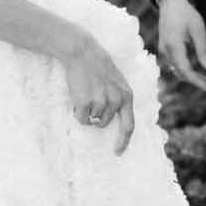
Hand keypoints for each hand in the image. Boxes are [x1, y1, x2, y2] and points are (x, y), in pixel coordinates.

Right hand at [63, 34, 134, 153]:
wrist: (83, 53)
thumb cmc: (98, 67)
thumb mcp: (117, 82)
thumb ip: (119, 100)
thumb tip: (109, 121)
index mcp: (127, 96)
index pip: (128, 125)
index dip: (123, 141)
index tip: (118, 152)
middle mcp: (116, 101)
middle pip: (104, 123)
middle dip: (96, 115)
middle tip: (90, 96)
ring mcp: (101, 103)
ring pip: (92, 121)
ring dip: (86, 112)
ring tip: (85, 93)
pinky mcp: (86, 103)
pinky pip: (81, 118)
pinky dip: (77, 111)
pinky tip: (77, 95)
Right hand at [158, 0, 205, 88]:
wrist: (171, 4)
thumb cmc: (185, 14)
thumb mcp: (198, 29)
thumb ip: (203, 50)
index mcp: (173, 46)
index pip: (185, 70)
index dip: (196, 80)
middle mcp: (166, 52)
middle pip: (182, 73)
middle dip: (199, 79)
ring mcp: (165, 52)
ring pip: (180, 70)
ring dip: (195, 75)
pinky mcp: (167, 51)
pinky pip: (178, 65)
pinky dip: (189, 69)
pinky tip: (202, 69)